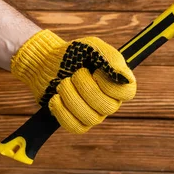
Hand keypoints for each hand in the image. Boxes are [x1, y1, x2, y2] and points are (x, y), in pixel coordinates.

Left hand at [11, 29, 136, 133]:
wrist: (46, 63)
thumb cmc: (73, 53)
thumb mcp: (92, 47)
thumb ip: (111, 59)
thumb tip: (127, 78)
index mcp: (118, 83)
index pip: (127, 93)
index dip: (109, 84)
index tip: (95, 71)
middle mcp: (109, 102)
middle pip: (106, 107)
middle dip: (84, 88)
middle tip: (73, 74)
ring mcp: (94, 115)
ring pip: (90, 118)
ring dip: (70, 97)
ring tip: (62, 84)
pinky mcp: (77, 123)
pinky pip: (75, 127)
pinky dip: (62, 111)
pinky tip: (56, 98)